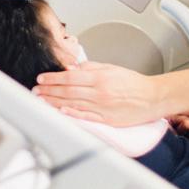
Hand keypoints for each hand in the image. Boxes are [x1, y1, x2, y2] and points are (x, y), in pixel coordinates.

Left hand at [32, 62, 159, 126]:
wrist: (152, 98)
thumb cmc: (134, 83)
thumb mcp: (112, 68)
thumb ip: (91, 68)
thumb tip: (72, 67)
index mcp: (100, 78)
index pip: (70, 77)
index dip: (53, 78)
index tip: (42, 78)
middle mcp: (99, 93)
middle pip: (67, 91)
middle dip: (49, 91)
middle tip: (36, 90)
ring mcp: (102, 108)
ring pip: (72, 104)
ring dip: (54, 102)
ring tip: (42, 100)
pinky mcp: (106, 120)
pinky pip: (85, 117)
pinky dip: (71, 114)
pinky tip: (60, 112)